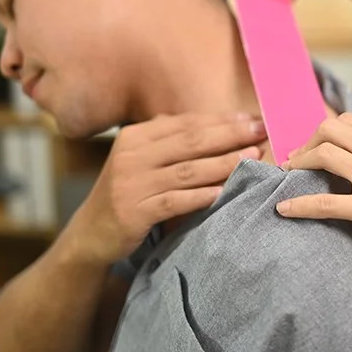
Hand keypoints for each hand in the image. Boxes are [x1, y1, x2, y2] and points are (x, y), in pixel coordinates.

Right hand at [65, 112, 266, 265]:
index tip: (252, 119)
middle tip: (260, 131)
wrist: (90, 233)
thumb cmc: (128, 192)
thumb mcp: (142, 160)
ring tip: (251, 158)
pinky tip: (222, 193)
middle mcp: (132, 155)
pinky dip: (200, 197)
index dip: (221, 120)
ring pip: (187, 170)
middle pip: (190, 142)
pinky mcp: (133, 211)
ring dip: (223, 163)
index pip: (186, 124)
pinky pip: (174, 202)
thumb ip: (171, 142)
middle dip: (229, 135)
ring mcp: (131, 184)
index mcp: (136, 136)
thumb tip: (221, 126)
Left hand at [276, 113, 351, 268]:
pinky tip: (284, 210)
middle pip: (328, 130)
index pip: (348, 121)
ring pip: (323, 156)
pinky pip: (324, 203)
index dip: (324, 131)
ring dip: (298, 164)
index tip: (314, 144)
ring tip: (288, 174)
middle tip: (296, 159)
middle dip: (307, 142)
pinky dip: (299, 205)